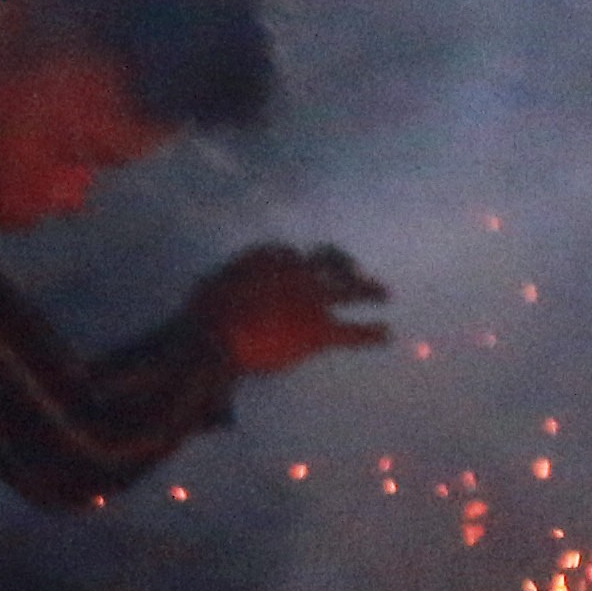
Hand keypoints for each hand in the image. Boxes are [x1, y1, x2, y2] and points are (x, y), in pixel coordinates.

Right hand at [194, 242, 388, 375]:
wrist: (216, 337)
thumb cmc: (204, 315)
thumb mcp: (212, 285)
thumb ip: (229, 281)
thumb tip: (229, 285)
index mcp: (268, 256)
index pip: (289, 254)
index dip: (297, 264)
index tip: (301, 269)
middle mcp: (295, 270)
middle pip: (327, 261)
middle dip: (343, 264)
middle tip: (356, 270)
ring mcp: (311, 298)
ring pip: (349, 289)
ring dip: (369, 290)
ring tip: (386, 293)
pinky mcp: (319, 330)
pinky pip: (352, 331)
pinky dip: (371, 334)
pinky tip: (387, 334)